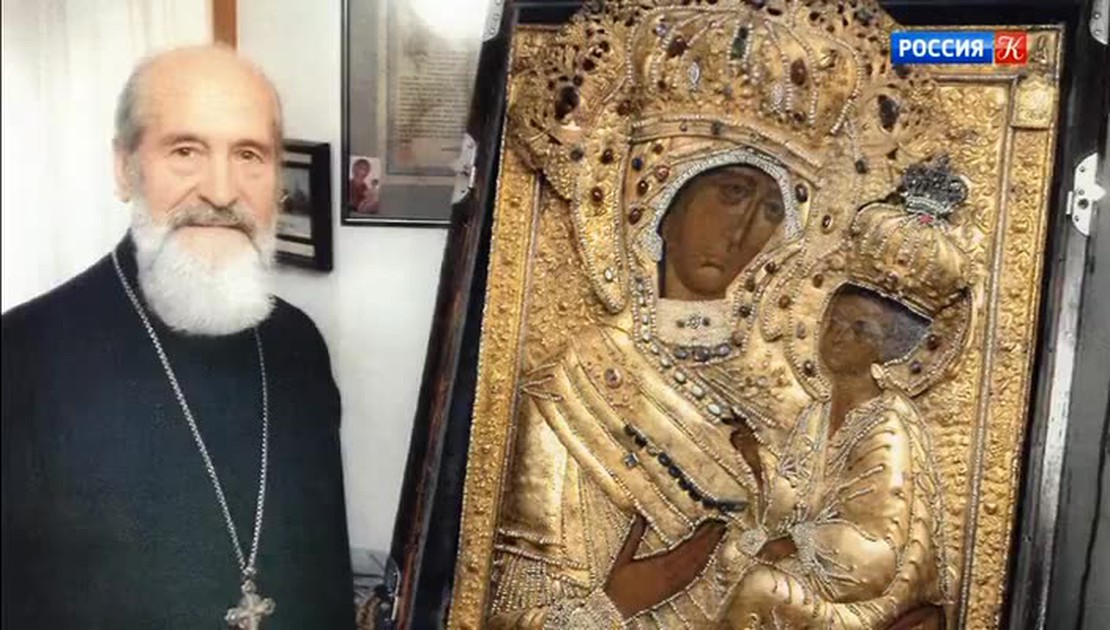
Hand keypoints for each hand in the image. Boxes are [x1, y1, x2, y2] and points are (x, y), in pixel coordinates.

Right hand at [603, 514, 725, 618]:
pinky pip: (693, 577)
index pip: (687, 547)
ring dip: (709, 551)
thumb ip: (634, 536)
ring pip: (697, 566)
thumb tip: (639, 516)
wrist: (617, 608)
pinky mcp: (674, 591)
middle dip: (710, 540)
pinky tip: (706, 558)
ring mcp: (674, 584)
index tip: (710, 522)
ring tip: (718, 537)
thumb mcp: (623, 557)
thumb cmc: (619, 584)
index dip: (701, 535)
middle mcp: (671, 575)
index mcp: (661, 565)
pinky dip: (702, 565)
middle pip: (697, 555)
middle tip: (720, 526)